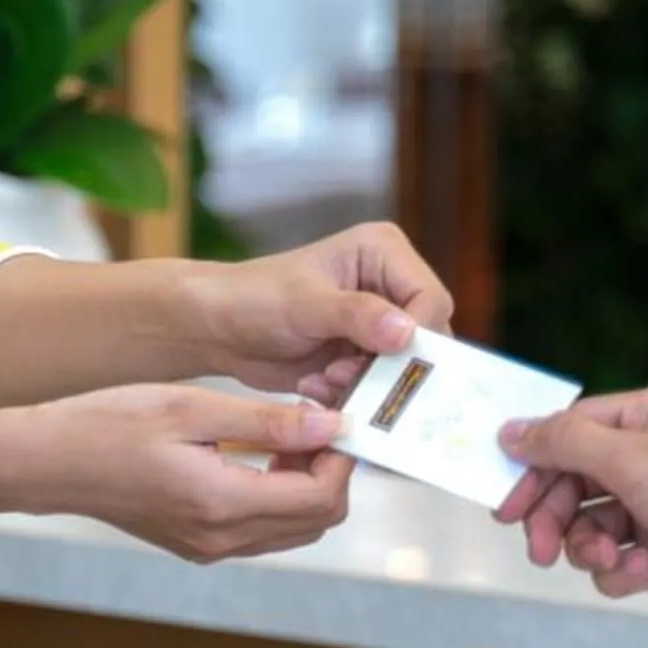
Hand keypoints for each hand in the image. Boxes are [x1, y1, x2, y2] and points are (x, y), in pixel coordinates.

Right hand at [12, 383, 356, 562]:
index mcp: (223, 503)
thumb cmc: (108, 424)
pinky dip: (276, 498)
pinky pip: (261, 532)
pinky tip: (253, 457)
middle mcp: (221, 539)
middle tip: (314, 426)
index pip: (320, 498)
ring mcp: (209, 549)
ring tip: (284, 437)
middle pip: (316, 522)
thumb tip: (331, 426)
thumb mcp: (191, 408)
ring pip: (293, 531)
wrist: (50, 463)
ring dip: (305, 487)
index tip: (335, 419)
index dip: (341, 459)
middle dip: (330, 474)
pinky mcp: (197, 546)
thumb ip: (265, 421)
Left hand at [181, 221, 453, 405]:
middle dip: (390, 366)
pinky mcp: (365, 357)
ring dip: (369, 384)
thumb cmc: (253, 298)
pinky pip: (382, 386)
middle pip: (427, 338)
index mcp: (383, 252)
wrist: (218, 329)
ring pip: (406, 367)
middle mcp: (390, 284)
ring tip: (325, 381)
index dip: (419, 335)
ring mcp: (380, 324)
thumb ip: (356, 314)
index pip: (429, 299)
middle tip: (346, 377)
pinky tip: (315, 387)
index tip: (389, 361)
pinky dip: (354, 395)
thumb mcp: (303, 304)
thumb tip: (407, 332)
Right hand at [491, 378, 647, 614]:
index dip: (534, 467)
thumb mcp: (633, 459)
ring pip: (593, 524)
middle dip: (557, 518)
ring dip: (590, 547)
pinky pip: (621, 558)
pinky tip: (645, 571)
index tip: (505, 504)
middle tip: (539, 548)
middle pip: (575, 482)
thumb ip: (563, 443)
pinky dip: (622, 570)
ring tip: (607, 560)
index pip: (572, 431)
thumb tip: (509, 431)